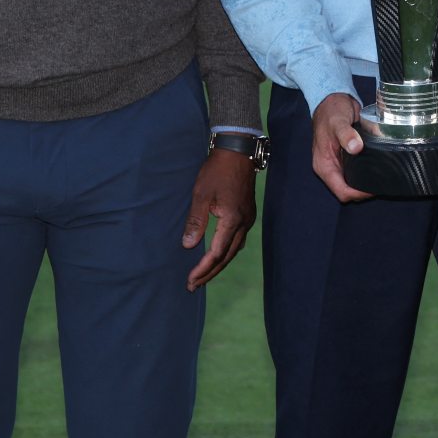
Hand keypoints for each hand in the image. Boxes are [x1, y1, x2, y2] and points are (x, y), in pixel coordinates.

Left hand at [181, 149, 256, 289]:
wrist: (237, 152)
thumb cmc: (216, 171)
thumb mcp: (201, 195)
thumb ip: (196, 222)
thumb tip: (188, 246)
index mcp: (233, 220)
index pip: (217, 253)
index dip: (203, 269)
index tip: (190, 280)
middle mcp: (244, 223)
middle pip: (228, 256)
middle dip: (210, 272)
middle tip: (194, 285)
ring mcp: (248, 218)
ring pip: (235, 250)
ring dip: (219, 264)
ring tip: (204, 275)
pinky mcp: (248, 214)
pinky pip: (238, 240)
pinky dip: (227, 252)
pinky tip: (218, 254)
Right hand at [311, 92, 373, 202]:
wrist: (333, 100)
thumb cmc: (331, 111)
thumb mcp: (338, 122)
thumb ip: (346, 134)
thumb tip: (355, 147)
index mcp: (324, 165)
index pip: (341, 190)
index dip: (357, 194)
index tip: (373, 189)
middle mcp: (330, 167)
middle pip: (347, 190)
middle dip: (363, 191)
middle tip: (381, 184)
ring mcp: (338, 162)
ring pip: (352, 182)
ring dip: (365, 183)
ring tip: (382, 179)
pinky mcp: (346, 156)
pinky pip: (356, 171)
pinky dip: (366, 173)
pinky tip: (377, 169)